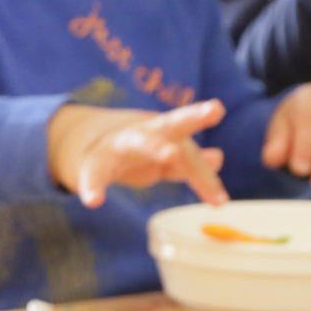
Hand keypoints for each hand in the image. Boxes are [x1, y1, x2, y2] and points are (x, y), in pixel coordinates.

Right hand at [48, 100, 229, 207]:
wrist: (92, 149)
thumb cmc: (139, 152)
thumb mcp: (165, 156)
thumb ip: (190, 162)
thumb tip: (217, 158)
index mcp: (164, 129)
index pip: (186, 127)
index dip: (201, 117)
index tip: (217, 108)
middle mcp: (146, 132)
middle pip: (171, 125)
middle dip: (191, 118)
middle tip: (214, 110)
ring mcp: (120, 146)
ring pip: (139, 142)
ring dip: (156, 147)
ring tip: (171, 154)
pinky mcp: (96, 165)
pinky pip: (95, 175)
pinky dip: (92, 187)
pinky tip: (92, 201)